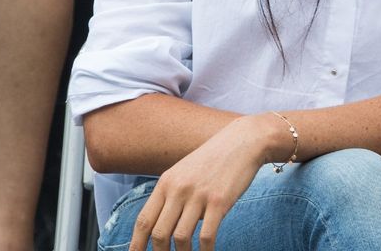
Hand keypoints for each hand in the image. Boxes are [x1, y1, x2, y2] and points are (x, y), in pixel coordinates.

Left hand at [129, 114, 279, 250]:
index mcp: (166, 182)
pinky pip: (206, 235)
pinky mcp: (220, 201)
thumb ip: (172, 195)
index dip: (136, 244)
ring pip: (180, 237)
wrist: (244, 140)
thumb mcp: (185, 171)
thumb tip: (163, 224)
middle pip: (159, 233)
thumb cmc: (215, 158)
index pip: (144, 220)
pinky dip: (205, 250)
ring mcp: (199, 195)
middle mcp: (179, 189)